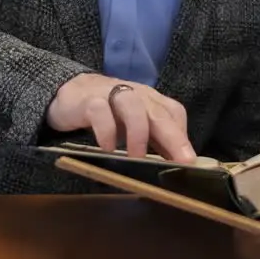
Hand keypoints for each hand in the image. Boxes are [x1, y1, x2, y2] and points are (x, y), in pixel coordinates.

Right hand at [45, 74, 196, 162]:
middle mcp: (137, 95)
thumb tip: (175, 166)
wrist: (70, 92)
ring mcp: (113, 95)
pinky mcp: (89, 100)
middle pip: (159, 113)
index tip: (189, 162)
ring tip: (137, 157)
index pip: (175, 114)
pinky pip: (100, 112)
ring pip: (132, 106)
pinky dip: (106, 131)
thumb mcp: (134, 125)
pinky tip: (106, 149)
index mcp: (151, 101)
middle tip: (183, 161)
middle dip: (174, 137)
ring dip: (138, 133)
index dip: (183, 137)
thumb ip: (153, 141)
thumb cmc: (109, 113)